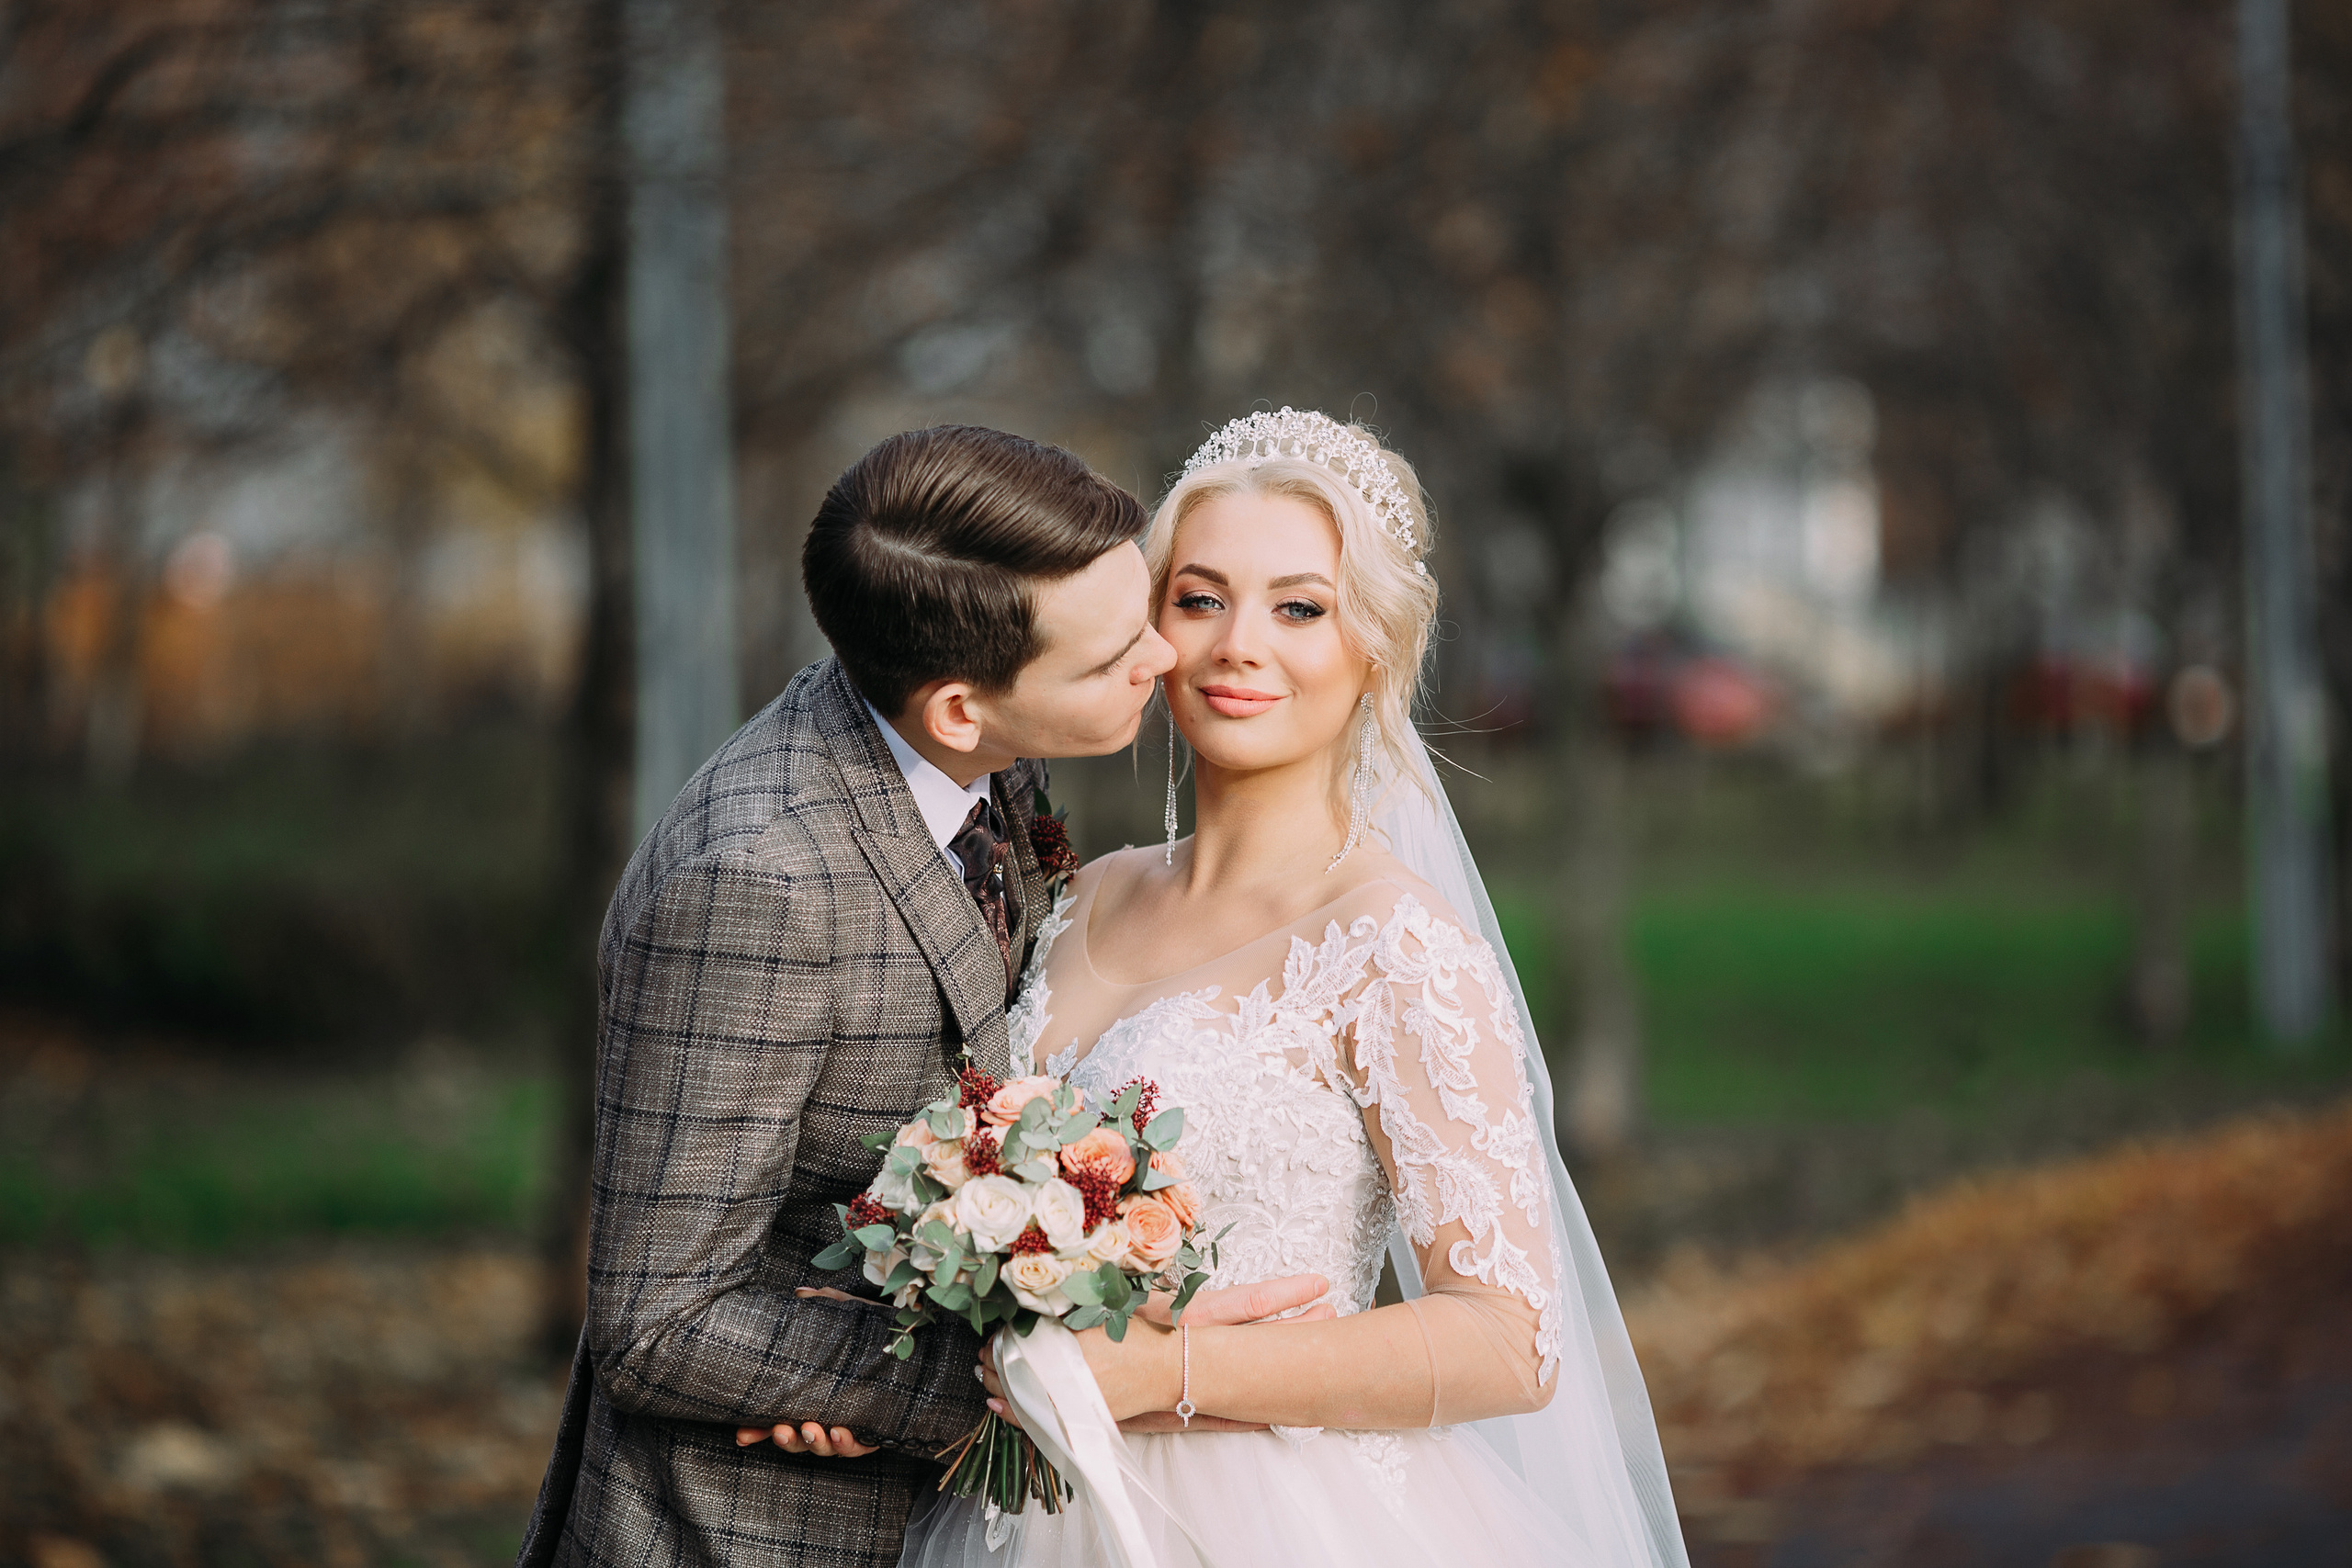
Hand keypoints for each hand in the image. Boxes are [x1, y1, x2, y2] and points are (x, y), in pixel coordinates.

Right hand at [732, 1287, 898, 1454]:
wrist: (921, 1346)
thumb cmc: (877, 1333)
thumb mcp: (850, 1318)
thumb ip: (826, 1306)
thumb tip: (800, 1293)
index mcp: (812, 1395)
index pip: (779, 1417)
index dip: (758, 1429)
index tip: (742, 1434)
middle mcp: (827, 1414)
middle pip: (798, 1439)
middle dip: (787, 1439)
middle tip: (782, 1429)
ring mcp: (849, 1424)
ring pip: (824, 1446)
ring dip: (814, 1442)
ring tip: (812, 1429)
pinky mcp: (874, 1432)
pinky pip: (857, 1447)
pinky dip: (846, 1444)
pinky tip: (840, 1433)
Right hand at [977, 1273, 1332, 1428]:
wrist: (1025, 1379)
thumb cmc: (1058, 1329)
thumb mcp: (1102, 1296)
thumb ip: (1143, 1291)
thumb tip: (1167, 1284)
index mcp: (1166, 1316)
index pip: (1238, 1304)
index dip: (1280, 1296)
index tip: (1318, 1282)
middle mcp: (1174, 1350)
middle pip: (1248, 1341)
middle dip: (1292, 1329)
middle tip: (1333, 1315)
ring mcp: (1169, 1385)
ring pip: (1234, 1377)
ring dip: (1275, 1369)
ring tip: (1313, 1355)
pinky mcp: (1155, 1412)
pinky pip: (1207, 1417)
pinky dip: (1241, 1416)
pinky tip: (1271, 1418)